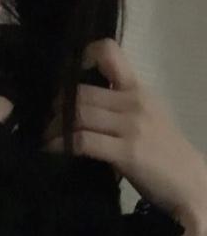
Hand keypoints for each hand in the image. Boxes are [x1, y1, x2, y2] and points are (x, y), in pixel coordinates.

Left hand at [43, 38, 206, 235]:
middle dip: (56, 105)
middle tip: (45, 119)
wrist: (190, 182)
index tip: (66, 78)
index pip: (109, 52)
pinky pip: (83, 142)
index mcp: (138, 89)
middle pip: (82, 91)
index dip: (81, 58)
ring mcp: (131, 126)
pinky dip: (61, 145)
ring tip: (45, 137)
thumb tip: (81, 105)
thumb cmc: (163, 152)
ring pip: (79, 114)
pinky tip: (52, 152)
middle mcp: (134, 101)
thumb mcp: (145, 117)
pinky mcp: (126, 152)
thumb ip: (118, 106)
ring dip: (54, 127)